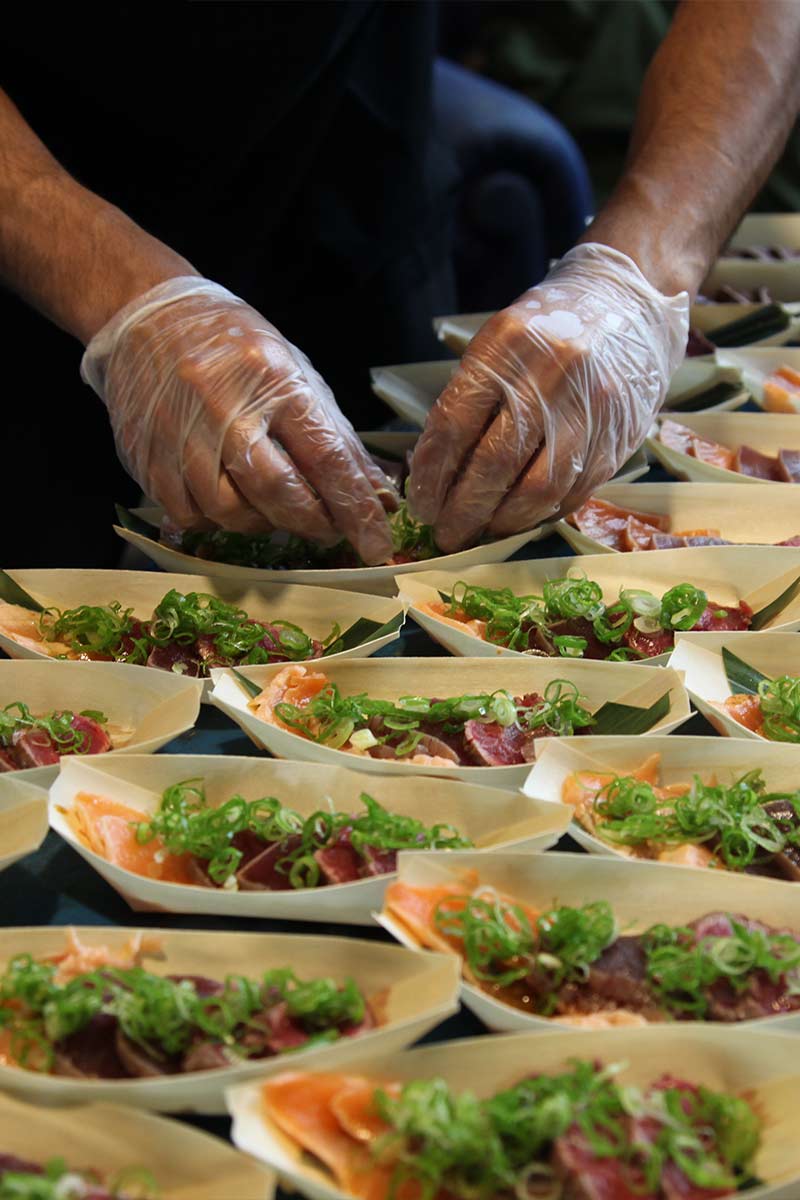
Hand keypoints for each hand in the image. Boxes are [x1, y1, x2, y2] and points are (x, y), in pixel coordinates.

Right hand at [81, 277, 396, 564]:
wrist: (148, 316)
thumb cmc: (235, 347)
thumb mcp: (296, 373)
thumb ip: (335, 436)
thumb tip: (376, 494)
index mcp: (273, 379)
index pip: (326, 456)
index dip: (355, 507)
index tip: (376, 543)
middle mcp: (223, 406)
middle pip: (276, 491)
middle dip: (311, 522)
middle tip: (327, 529)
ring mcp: (179, 433)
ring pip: (229, 512)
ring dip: (264, 524)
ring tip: (276, 509)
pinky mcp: (146, 456)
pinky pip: (189, 515)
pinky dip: (219, 522)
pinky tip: (232, 503)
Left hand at [407, 244, 688, 551]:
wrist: (628, 303)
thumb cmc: (548, 328)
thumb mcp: (498, 345)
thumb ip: (468, 401)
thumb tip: (434, 474)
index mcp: (507, 345)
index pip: (455, 425)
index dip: (433, 476)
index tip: (422, 506)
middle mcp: (551, 374)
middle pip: (495, 464)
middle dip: (464, 510)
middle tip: (447, 534)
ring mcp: (591, 407)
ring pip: (539, 488)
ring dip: (504, 521)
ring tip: (482, 532)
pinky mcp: (618, 435)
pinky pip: (574, 491)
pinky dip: (542, 513)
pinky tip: (521, 517)